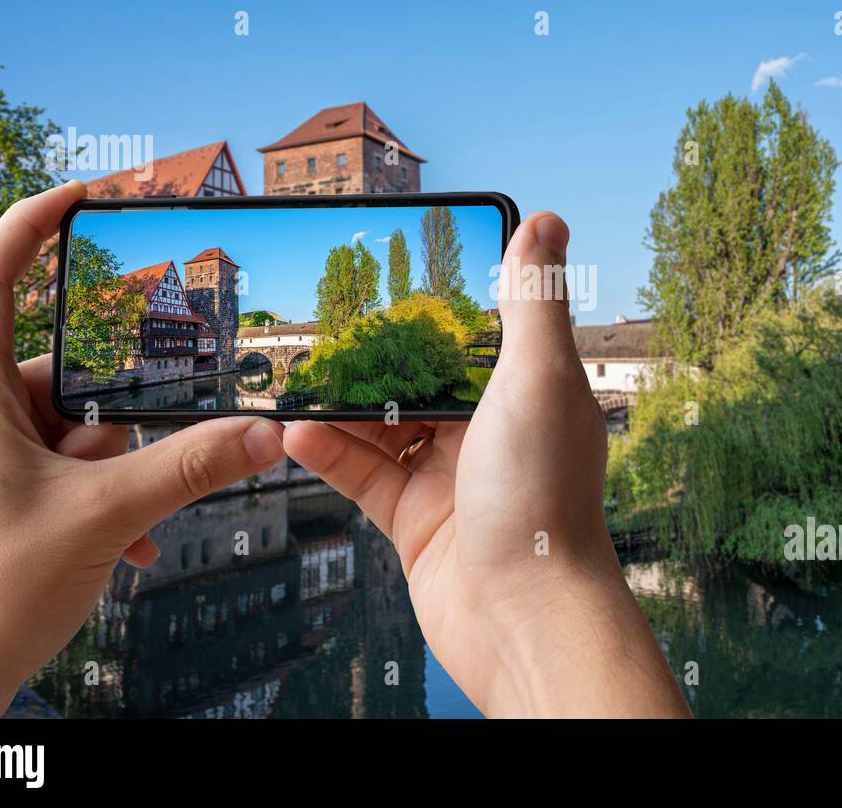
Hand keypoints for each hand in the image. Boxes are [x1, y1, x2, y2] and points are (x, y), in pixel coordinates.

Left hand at [0, 180, 285, 716]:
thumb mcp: (103, 517)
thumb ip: (189, 467)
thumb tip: (260, 434)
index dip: (32, 224)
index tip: (84, 197)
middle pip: (67, 370)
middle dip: (119, 416)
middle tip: (135, 459)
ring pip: (77, 429)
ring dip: (119, 470)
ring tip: (130, 523)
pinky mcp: (5, 496)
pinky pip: (70, 472)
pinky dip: (106, 499)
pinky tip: (129, 543)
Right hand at [283, 212, 690, 716]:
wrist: (522, 617)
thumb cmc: (543, 498)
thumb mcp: (538, 379)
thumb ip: (532, 302)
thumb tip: (546, 223)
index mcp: (529, 394)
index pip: (478, 333)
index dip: (438, 304)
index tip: (394, 270)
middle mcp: (491, 433)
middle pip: (422, 379)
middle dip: (376, 353)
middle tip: (325, 320)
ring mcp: (450, 477)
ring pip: (384, 424)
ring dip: (341, 402)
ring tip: (296, 371)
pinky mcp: (414, 519)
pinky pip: (362, 473)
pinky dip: (328, 452)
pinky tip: (294, 431)